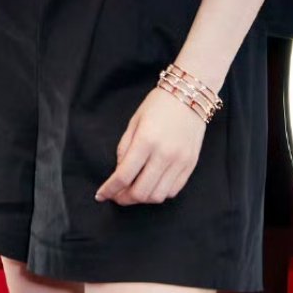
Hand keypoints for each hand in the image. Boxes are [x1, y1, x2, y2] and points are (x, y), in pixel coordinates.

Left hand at [94, 87, 206, 205]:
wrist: (190, 94)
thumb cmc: (158, 104)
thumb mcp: (134, 121)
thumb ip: (125, 148)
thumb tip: (119, 173)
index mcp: (145, 140)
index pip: (123, 176)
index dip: (109, 190)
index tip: (101, 195)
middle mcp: (164, 154)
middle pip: (140, 192)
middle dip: (124, 198)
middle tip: (116, 195)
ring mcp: (180, 161)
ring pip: (157, 196)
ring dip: (142, 199)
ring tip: (134, 190)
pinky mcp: (191, 165)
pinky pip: (173, 191)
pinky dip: (159, 193)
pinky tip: (152, 185)